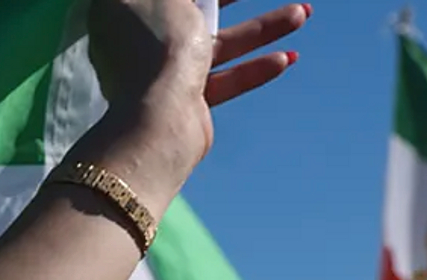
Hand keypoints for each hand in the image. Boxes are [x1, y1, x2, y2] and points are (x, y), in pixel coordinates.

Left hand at [87, 0, 309, 167]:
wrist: (157, 123)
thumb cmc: (155, 47)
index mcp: (123, 9)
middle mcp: (139, 42)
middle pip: (195, 11)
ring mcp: (161, 74)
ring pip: (218, 45)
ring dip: (262, 29)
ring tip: (303, 13)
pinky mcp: (183, 102)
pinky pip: (222, 80)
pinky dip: (252, 70)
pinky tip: (286, 58)